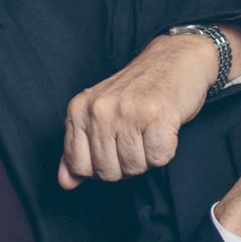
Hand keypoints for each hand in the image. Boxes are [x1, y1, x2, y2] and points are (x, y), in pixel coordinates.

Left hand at [58, 33, 217, 189]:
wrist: (175, 58)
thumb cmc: (138, 89)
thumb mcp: (99, 113)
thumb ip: (79, 148)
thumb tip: (65, 183)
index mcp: (78, 109)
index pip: (78, 165)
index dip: (99, 166)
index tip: (113, 147)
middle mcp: (99, 110)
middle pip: (107, 172)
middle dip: (126, 163)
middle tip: (136, 136)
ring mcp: (127, 112)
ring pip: (134, 168)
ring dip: (147, 157)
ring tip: (149, 130)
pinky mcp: (157, 116)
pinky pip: (159, 158)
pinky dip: (166, 150)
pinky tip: (164, 128)